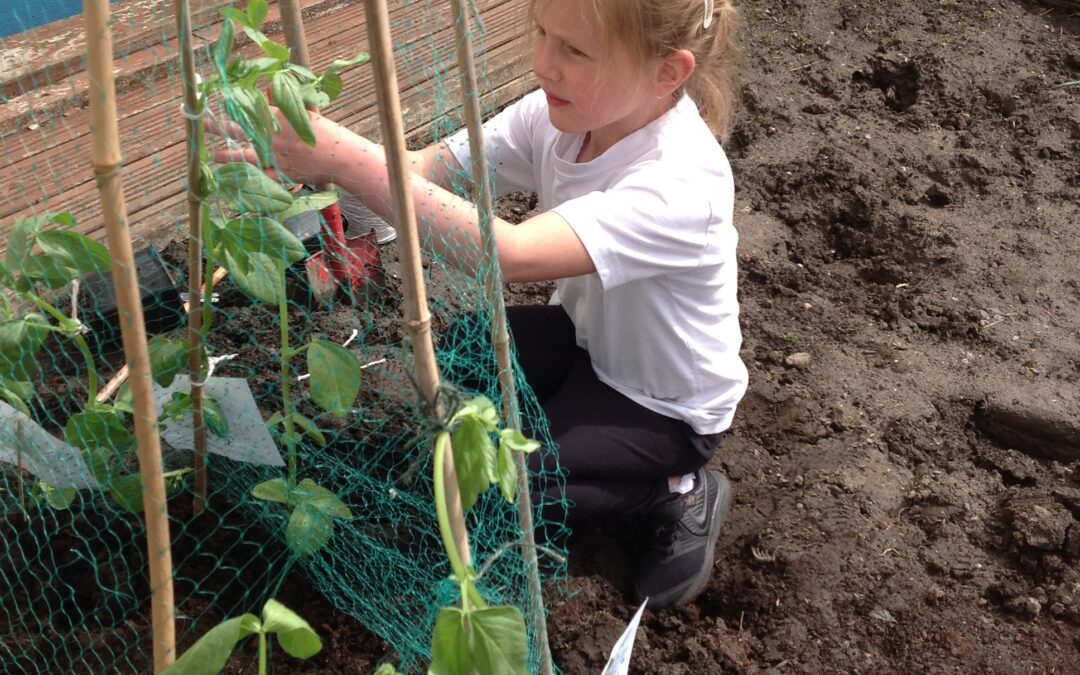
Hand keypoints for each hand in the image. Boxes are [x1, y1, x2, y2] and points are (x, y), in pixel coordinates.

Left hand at [206, 106, 345, 185]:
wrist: (342, 158)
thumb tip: (267, 84)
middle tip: (201, 124)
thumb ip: (283, 100)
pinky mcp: (282, 176)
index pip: (248, 109)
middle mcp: (273, 137)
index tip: (214, 102)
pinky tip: (234, 179)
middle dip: (217, 126)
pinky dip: (246, 179)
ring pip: (244, 157)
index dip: (230, 106)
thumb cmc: (326, 133)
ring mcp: (276, 158)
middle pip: (238, 130)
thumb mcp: (305, 112)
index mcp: (278, 118)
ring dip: (226, 156)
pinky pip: (259, 178)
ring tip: (214, 155)